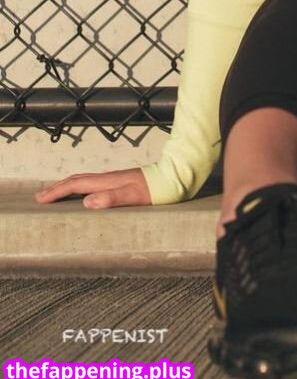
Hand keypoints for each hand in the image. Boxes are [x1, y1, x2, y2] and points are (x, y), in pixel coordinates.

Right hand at [34, 168, 151, 209]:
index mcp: (108, 181)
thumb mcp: (135, 196)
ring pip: (86, 180)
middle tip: (41, 197)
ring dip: (68, 186)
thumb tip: (87, 202)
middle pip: (77, 180)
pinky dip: (82, 188)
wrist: (175, 176)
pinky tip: (86, 195)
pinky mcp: (123, 182)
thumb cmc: (157, 189)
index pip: (76, 185)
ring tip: (57, 194)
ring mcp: (116, 179)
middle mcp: (110, 178)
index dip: (57, 192)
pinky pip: (95, 184)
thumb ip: (112, 198)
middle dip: (57, 188)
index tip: (40, 200)